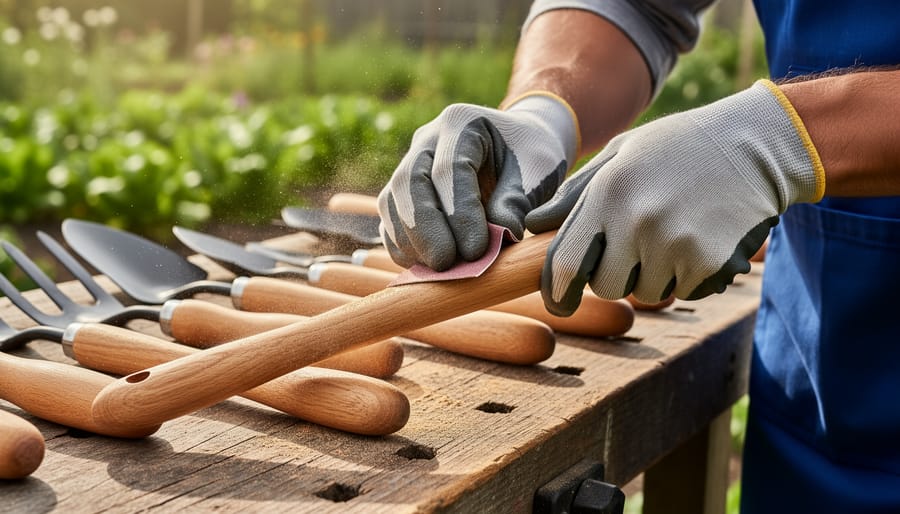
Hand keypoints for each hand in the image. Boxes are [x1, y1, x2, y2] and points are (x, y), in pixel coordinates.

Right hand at [377, 93, 578, 269]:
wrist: (519, 145)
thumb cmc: (531, 156)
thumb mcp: (537, 171)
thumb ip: (516, 201)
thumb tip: (500, 237)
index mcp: (461, 123)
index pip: (449, 170)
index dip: (459, 213)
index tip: (476, 251)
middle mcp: (426, 139)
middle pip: (408, 183)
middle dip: (425, 229)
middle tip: (446, 265)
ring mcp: (410, 164)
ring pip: (392, 202)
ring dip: (410, 242)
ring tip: (438, 270)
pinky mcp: (403, 192)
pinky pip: (390, 220)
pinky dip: (404, 247)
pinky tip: (427, 268)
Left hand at [525, 80, 824, 315]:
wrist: (757, 146)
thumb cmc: (679, 147)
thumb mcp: (621, 155)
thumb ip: (575, 195)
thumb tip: (533, 227)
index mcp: (609, 193)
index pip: (566, 264)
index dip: (557, 291)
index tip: (559, 302)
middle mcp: (638, 221)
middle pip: (606, 286)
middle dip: (615, 275)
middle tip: (637, 244)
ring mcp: (676, 245)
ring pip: (646, 292)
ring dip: (654, 274)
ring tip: (674, 231)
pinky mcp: (710, 263)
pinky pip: (683, 291)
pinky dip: (687, 276)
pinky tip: (700, 238)